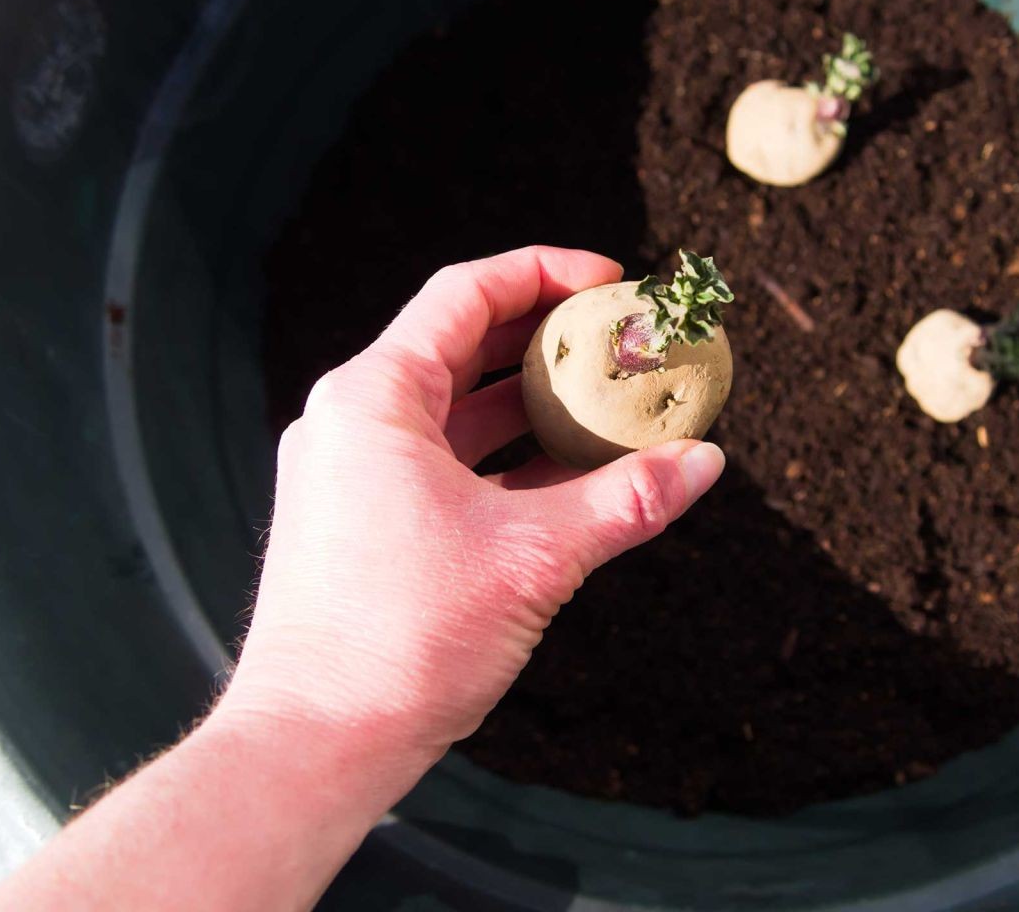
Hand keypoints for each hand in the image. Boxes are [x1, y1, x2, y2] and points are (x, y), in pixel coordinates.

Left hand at [219, 246, 724, 798]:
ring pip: (456, 410)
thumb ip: (625, 500)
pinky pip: (445, 463)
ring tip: (607, 398)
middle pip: (461, 345)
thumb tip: (703, 462)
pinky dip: (506, 458)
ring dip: (531, 402)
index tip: (613, 280)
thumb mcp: (534, 558)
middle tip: (620, 336)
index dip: (546, 272)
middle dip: (547, 338)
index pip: (465, 295)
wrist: (314, 746)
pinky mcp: (363, 520)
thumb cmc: (402, 642)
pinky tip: (569, 471)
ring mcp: (353, 473)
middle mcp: (352, 422)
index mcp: (373, 399)